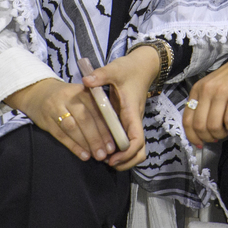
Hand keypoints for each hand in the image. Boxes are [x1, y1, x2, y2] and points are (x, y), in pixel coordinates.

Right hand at [4, 78, 117, 162]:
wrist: (38, 92)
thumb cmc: (68, 97)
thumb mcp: (82, 95)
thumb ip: (95, 108)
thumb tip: (112, 132)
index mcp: (82, 91)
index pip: (96, 109)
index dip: (105, 127)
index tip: (113, 143)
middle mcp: (69, 98)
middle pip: (85, 118)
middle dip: (96, 137)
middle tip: (105, 153)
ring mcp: (56, 108)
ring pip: (72, 127)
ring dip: (85, 143)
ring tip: (96, 155)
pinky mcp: (46, 120)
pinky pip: (61, 135)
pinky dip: (73, 146)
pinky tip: (83, 155)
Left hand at [82, 47, 159, 170]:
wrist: (143, 66)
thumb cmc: (129, 69)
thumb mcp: (115, 69)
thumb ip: (101, 75)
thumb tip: (85, 81)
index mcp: (132, 112)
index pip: (137, 139)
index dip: (126, 153)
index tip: (111, 158)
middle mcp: (134, 121)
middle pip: (139, 151)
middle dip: (125, 162)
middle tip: (106, 162)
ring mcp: (132, 122)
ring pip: (135, 149)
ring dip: (123, 158)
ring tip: (104, 158)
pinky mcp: (128, 122)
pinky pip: (127, 141)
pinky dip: (119, 150)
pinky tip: (104, 147)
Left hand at [182, 24, 227, 146]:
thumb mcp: (212, 86)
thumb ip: (204, 103)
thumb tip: (200, 130)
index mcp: (198, 89)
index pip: (187, 119)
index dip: (192, 136)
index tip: (199, 144)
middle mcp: (206, 90)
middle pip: (199, 126)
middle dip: (208, 138)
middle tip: (216, 137)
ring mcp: (221, 92)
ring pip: (213, 125)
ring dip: (221, 134)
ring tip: (226, 130)